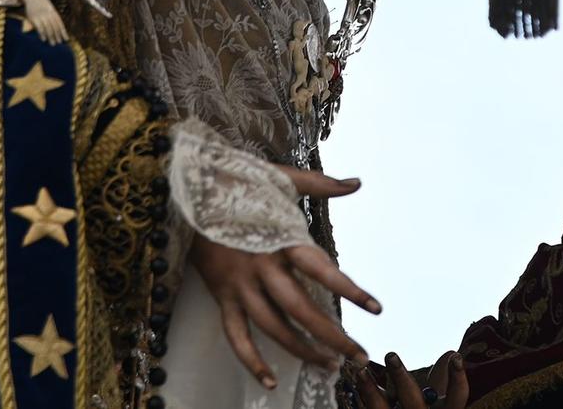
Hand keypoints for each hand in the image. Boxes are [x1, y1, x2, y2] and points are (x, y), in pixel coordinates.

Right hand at [13, 0, 66, 43]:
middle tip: (59, 43)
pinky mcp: (34, 17)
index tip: (66, 39)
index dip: (63, 32)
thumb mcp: (49, 8)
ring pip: (48, 28)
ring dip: (51, 36)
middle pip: (54, 27)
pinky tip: (44, 39)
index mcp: (54, 12)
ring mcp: (41, 16)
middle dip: (57, 35)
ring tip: (53, 44)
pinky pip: (39, 27)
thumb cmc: (41, 3)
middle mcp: (49, 14)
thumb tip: (58, 28)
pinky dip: (42, 33)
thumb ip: (53, 17)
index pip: (60, 23)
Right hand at [188, 166, 380, 389]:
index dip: (349, 290)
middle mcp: (262, 266)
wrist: (186, 190)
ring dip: (302, 350)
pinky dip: (251, 361)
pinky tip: (270, 382)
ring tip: (329, 365)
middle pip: (301, 309)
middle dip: (333, 335)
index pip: (322, 268)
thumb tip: (356, 182)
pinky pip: (236, 335)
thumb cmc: (239, 182)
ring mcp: (240, 285)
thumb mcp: (281, 180)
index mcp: (280, 237)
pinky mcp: (222, 296)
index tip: (375, 309)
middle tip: (359, 354)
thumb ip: (321, 184)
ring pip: (273, 327)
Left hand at [355, 350, 466, 408]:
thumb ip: (442, 384)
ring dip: (370, 391)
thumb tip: (449, 354)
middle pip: (413, 401)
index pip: (457, 399)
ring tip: (361, 372)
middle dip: (401, 378)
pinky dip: (358, 405)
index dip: (457, 379)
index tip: (455, 356)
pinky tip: (349, 392)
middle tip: (390, 355)